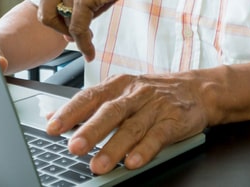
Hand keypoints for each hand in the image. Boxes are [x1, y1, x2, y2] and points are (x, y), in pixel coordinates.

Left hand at [47, 72, 209, 174]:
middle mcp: (134, 94)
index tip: (52, 127)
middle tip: (73, 147)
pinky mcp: (173, 121)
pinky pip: (157, 136)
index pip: (90, 97)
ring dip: (114, 147)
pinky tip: (132, 162)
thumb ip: (88, 105)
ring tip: (98, 165)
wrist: (197, 90)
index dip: (70, 112)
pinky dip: (144, 150)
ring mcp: (155, 107)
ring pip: (132, 128)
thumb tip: (52, 116)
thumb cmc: (151, 94)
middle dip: (90, 130)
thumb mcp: (120, 92)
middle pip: (110, 112)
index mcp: (117, 85)